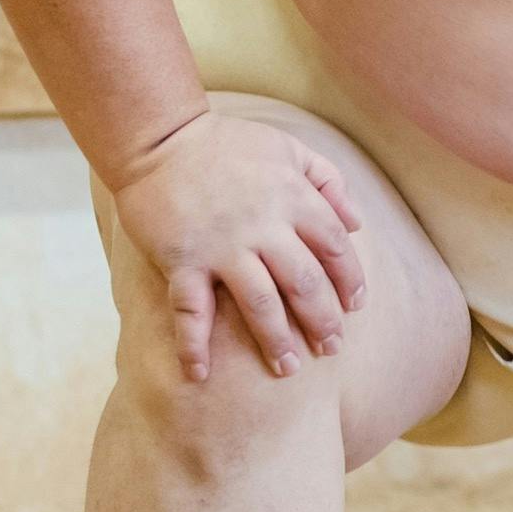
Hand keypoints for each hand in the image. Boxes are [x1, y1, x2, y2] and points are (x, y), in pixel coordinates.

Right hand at [108, 109, 367, 381]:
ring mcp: (221, 246)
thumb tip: (357, 223)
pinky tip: (199, 375)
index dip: (349, 281)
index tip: (354, 307)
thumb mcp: (287, 148)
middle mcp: (263, 226)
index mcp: (292, 198)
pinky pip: (190, 310)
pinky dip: (193, 346)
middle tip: (331, 349)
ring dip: (276, 341)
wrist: (155, 136)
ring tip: (287, 369)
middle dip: (323, 321)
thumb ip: (328, 181)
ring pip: (260, 304)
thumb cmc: (225, 144)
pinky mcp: (181, 259)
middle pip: (306, 284)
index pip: (335, 248)